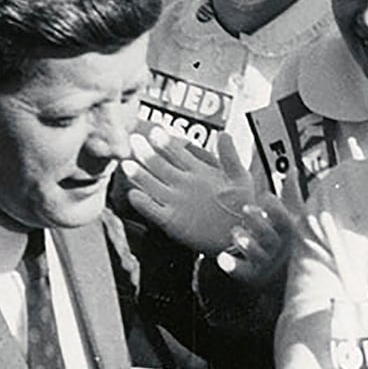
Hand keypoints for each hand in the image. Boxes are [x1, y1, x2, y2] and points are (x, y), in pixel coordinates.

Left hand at [123, 127, 254, 256]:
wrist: (240, 239)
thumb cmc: (243, 208)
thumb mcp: (242, 178)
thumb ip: (230, 155)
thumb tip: (223, 133)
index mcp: (201, 172)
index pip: (178, 151)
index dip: (164, 140)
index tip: (154, 130)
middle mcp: (186, 185)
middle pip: (158, 163)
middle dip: (143, 150)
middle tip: (132, 139)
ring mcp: (177, 203)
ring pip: (150, 183)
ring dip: (136, 172)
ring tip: (124, 162)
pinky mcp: (172, 222)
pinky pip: (150, 209)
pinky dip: (139, 201)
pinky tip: (132, 194)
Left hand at [214, 176, 300, 289]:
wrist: (280, 276)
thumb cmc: (282, 240)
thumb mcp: (290, 217)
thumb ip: (290, 194)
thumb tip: (292, 168)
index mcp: (286, 231)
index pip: (285, 220)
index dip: (276, 209)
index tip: (265, 197)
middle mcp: (277, 247)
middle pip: (271, 236)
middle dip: (259, 223)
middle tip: (245, 210)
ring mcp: (265, 262)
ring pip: (258, 255)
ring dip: (248, 244)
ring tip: (236, 234)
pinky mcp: (252, 275)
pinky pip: (243, 272)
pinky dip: (233, 266)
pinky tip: (222, 258)